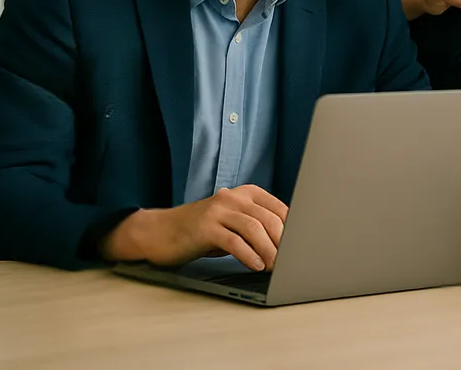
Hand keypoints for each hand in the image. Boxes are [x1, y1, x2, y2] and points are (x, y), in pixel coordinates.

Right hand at [100, 185, 289, 271]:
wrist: (160, 231)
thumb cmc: (202, 230)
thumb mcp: (233, 223)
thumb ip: (257, 227)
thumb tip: (288, 245)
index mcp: (247, 193)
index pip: (280, 210)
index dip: (293, 231)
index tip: (301, 249)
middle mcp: (234, 197)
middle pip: (269, 219)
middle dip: (283, 243)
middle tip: (290, 262)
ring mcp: (218, 210)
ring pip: (254, 229)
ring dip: (269, 251)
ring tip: (274, 267)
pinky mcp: (205, 227)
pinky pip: (234, 241)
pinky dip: (249, 255)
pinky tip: (256, 266)